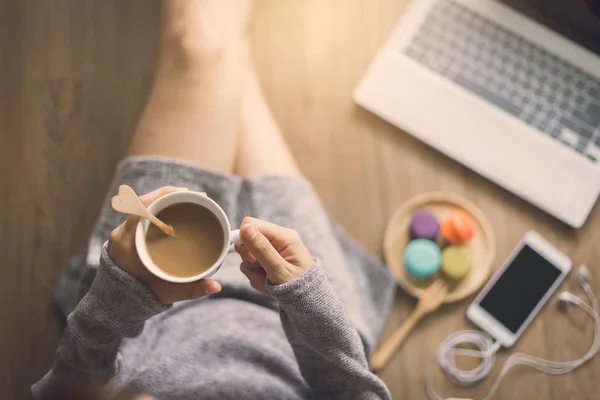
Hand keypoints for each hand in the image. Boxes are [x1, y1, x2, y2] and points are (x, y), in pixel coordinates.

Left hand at [107, 186, 221, 304]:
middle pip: (143, 203)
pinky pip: (140, 213)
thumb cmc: (141, 298)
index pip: (141, 209)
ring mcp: (122, 233)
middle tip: (193, 196)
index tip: (185, 194)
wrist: (116, 303)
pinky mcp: (125, 234)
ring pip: (141, 206)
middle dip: (168, 195)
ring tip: (187, 199)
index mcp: (128, 244)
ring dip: (163, 200)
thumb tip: (217, 287)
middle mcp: (122, 235)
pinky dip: (157, 208)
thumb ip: (191, 290)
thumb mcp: (166, 293)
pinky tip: (173, 208)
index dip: (162, 197)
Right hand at [235, 217, 313, 294]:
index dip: (244, 240)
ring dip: (253, 272)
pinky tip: (268, 282)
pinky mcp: (266, 261)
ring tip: (268, 280)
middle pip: (246, 241)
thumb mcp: (280, 270)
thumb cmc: (300, 287)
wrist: (308, 302)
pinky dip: (256, 277)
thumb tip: (246, 228)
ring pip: (246, 256)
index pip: (251, 224)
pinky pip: (250, 266)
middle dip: (249, 260)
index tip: (251, 259)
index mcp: (284, 236)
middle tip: (263, 272)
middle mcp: (277, 240)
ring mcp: (271, 251)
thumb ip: (261, 249)